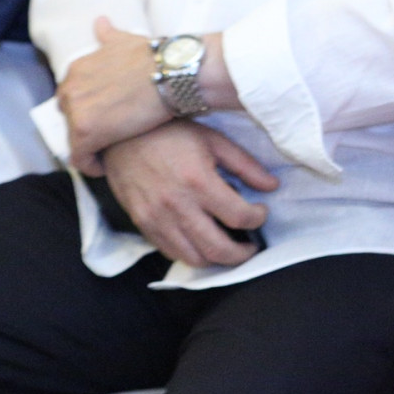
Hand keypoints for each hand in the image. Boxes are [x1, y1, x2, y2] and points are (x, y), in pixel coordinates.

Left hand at [60, 17, 172, 174]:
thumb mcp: (127, 39)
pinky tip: (105, 167)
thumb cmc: (159, 57)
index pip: (73, 96)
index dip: (90, 108)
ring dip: (89, 146)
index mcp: (78, 68)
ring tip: (111, 152)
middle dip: (87, 126)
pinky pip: (79, 158)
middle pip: (69, 117)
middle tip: (111, 134)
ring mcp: (75, 110)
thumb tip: (100, 22)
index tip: (106, 117)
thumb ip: (108, 35)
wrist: (175, 73)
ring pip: (73, 139)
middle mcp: (69, 88)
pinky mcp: (84, 133)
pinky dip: (90, 165)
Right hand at [102, 120, 279, 268]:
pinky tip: (201, 241)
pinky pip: (170, 252)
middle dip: (242, 254)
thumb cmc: (170, 133)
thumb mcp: (214, 140)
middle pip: (218, 249)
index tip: (261, 212)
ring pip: (193, 258)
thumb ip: (245, 165)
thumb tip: (272, 186)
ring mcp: (156, 219)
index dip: (258, 219)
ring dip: (216, 260)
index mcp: (199, 182)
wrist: (120, 135)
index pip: (239, 217)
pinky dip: (190, 253)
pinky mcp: (141, 224)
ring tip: (228, 247)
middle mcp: (177, 206)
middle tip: (251, 247)